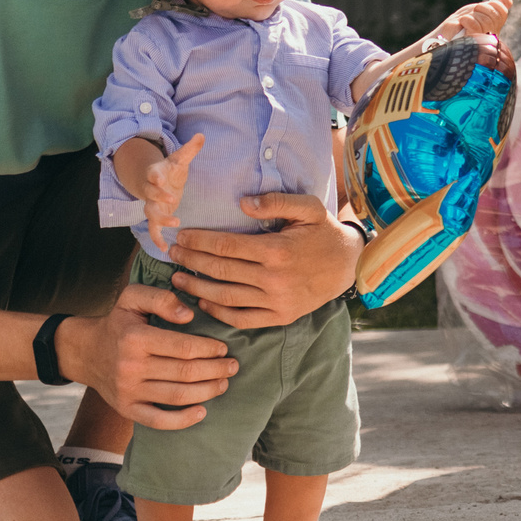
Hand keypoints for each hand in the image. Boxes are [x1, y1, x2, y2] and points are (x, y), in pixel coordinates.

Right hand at [60, 285, 236, 429]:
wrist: (87, 352)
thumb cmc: (119, 323)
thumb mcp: (133, 297)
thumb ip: (161, 298)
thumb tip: (188, 315)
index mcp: (135, 338)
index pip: (183, 347)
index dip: (210, 349)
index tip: (223, 348)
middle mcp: (130, 367)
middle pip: (185, 372)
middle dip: (216, 370)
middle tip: (232, 366)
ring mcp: (128, 391)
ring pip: (177, 395)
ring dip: (207, 391)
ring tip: (223, 383)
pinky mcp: (127, 409)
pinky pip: (158, 421)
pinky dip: (183, 420)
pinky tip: (202, 412)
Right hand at [142, 134, 203, 254]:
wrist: (155, 181)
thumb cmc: (169, 169)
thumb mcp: (179, 159)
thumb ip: (190, 149)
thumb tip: (201, 135)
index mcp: (155, 173)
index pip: (152, 173)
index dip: (154, 175)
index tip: (158, 176)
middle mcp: (150, 190)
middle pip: (150, 194)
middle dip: (159, 196)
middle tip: (171, 199)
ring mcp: (151, 204)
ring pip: (151, 213)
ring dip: (161, 219)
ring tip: (176, 222)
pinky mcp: (155, 216)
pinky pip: (153, 229)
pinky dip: (156, 238)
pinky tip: (164, 249)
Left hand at [167, 191, 359, 329]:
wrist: (349, 266)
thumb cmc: (323, 232)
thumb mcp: (308, 207)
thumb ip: (276, 201)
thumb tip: (243, 203)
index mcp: (277, 250)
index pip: (226, 246)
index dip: (199, 241)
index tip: (181, 236)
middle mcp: (274, 279)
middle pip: (220, 271)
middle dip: (191, 261)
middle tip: (172, 254)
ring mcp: (276, 302)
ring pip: (225, 297)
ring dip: (196, 288)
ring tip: (178, 280)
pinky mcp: (279, 317)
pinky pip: (241, 318)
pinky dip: (218, 312)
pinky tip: (204, 301)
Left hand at [431, 0, 511, 45]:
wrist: (442, 36)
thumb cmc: (457, 24)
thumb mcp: (475, 12)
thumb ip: (490, 7)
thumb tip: (508, 0)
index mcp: (494, 27)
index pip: (501, 12)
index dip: (495, 4)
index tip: (484, 4)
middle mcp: (491, 35)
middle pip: (494, 15)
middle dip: (482, 9)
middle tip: (473, 12)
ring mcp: (484, 41)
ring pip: (485, 20)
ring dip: (472, 16)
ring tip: (464, 21)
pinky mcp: (474, 44)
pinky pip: (475, 26)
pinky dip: (467, 21)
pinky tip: (462, 25)